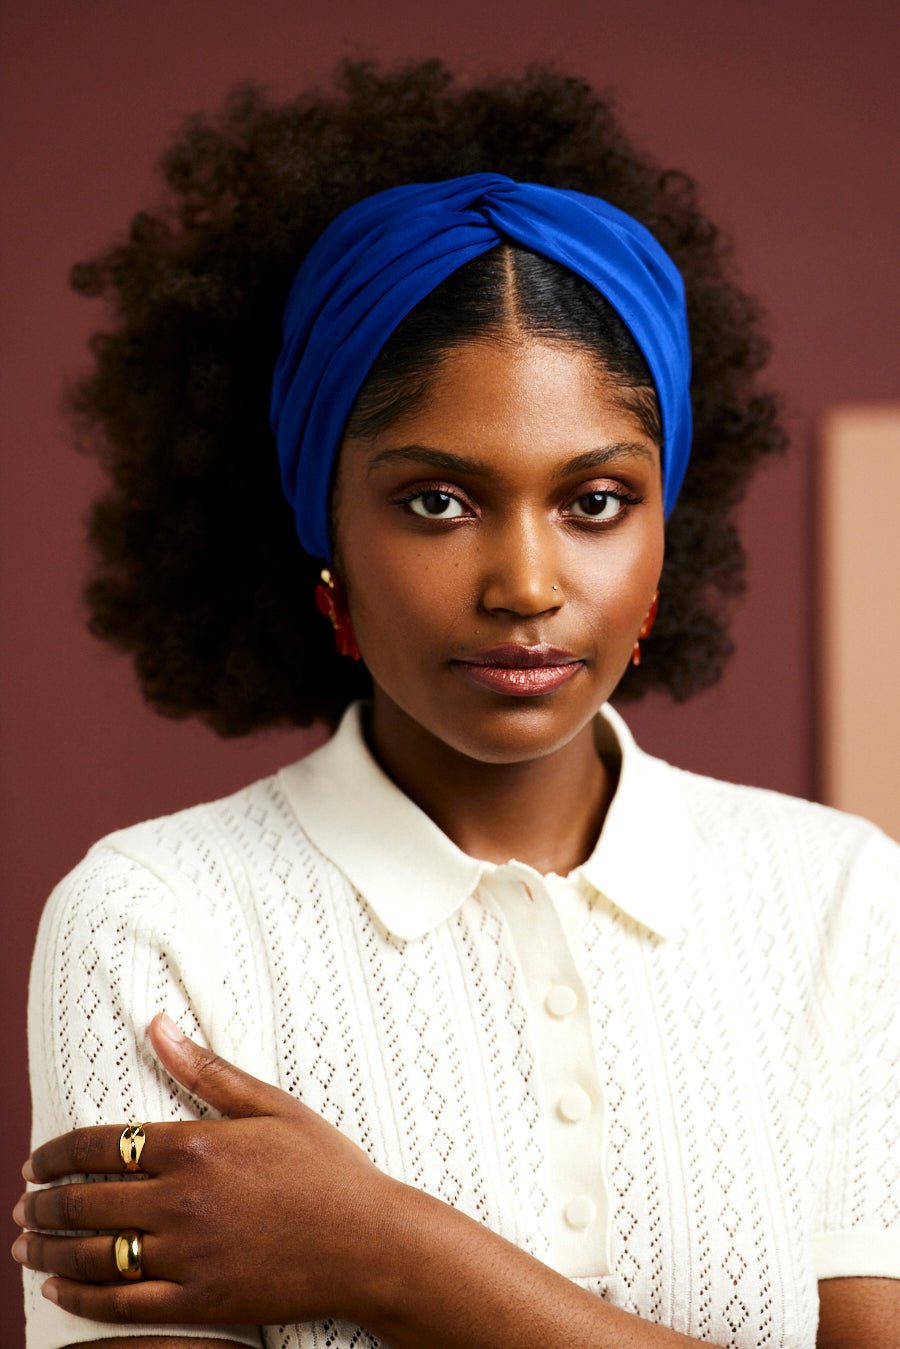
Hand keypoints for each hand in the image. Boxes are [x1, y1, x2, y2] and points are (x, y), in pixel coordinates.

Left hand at [12, 1012, 397, 1327]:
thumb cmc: (328, 1168)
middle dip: (43, 1203)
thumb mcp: (273, 1105)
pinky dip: (81, 1299)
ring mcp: (188, 1254)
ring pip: (94, 1255)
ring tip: (27, 1246)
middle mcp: (182, 1200)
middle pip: (87, 1200)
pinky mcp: (199, 1299)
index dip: (57, 1153)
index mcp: (197, 1146)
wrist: (369, 1242)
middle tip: (24, 1205)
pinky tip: (59, 1292)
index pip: (101, 1145)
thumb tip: (158, 1025)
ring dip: (49, 1251)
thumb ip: (207, 1070)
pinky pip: (122, 1304)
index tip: (36, 1161)